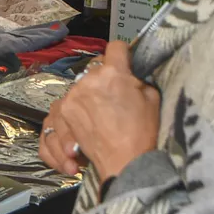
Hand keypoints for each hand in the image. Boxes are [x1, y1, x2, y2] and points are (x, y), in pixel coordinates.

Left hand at [39, 41, 158, 179]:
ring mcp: (70, 98)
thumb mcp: (152, 99)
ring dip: (85, 102)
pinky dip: (66, 123)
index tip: (123, 64)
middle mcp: (87, 81)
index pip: (116, 48)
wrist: (124, 164)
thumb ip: (137, 81)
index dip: (121, 55)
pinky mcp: (61, 116)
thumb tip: (129, 77)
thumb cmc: (141, 134)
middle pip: (94, 71)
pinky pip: (61, 110)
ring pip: (77, 89)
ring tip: (96, 121)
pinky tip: (76, 135)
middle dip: (103, 82)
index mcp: (113, 72)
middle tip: (112, 101)